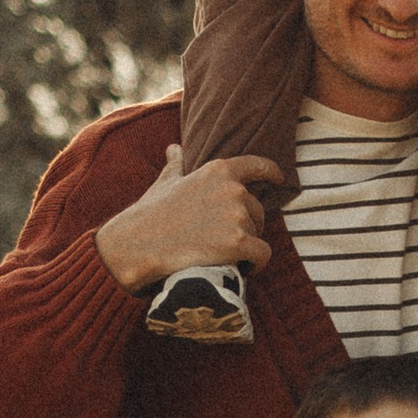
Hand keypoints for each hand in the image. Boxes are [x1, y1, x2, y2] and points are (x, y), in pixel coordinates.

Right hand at [96, 145, 285, 291]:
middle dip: (245, 225)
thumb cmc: (151, 213)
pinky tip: (244, 269)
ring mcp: (237, 215)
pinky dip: (256, 264)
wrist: (138, 244)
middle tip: (220, 239)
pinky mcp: (238, 242)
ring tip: (222, 254)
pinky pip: (263, 255)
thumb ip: (177, 164)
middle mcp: (233, 189)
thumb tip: (175, 148)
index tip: (278, 179)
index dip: (271, 172)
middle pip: (257, 210)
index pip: (257, 165)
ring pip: (258, 233)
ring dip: (247, 245)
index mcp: (218, 170)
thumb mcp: (166, 182)